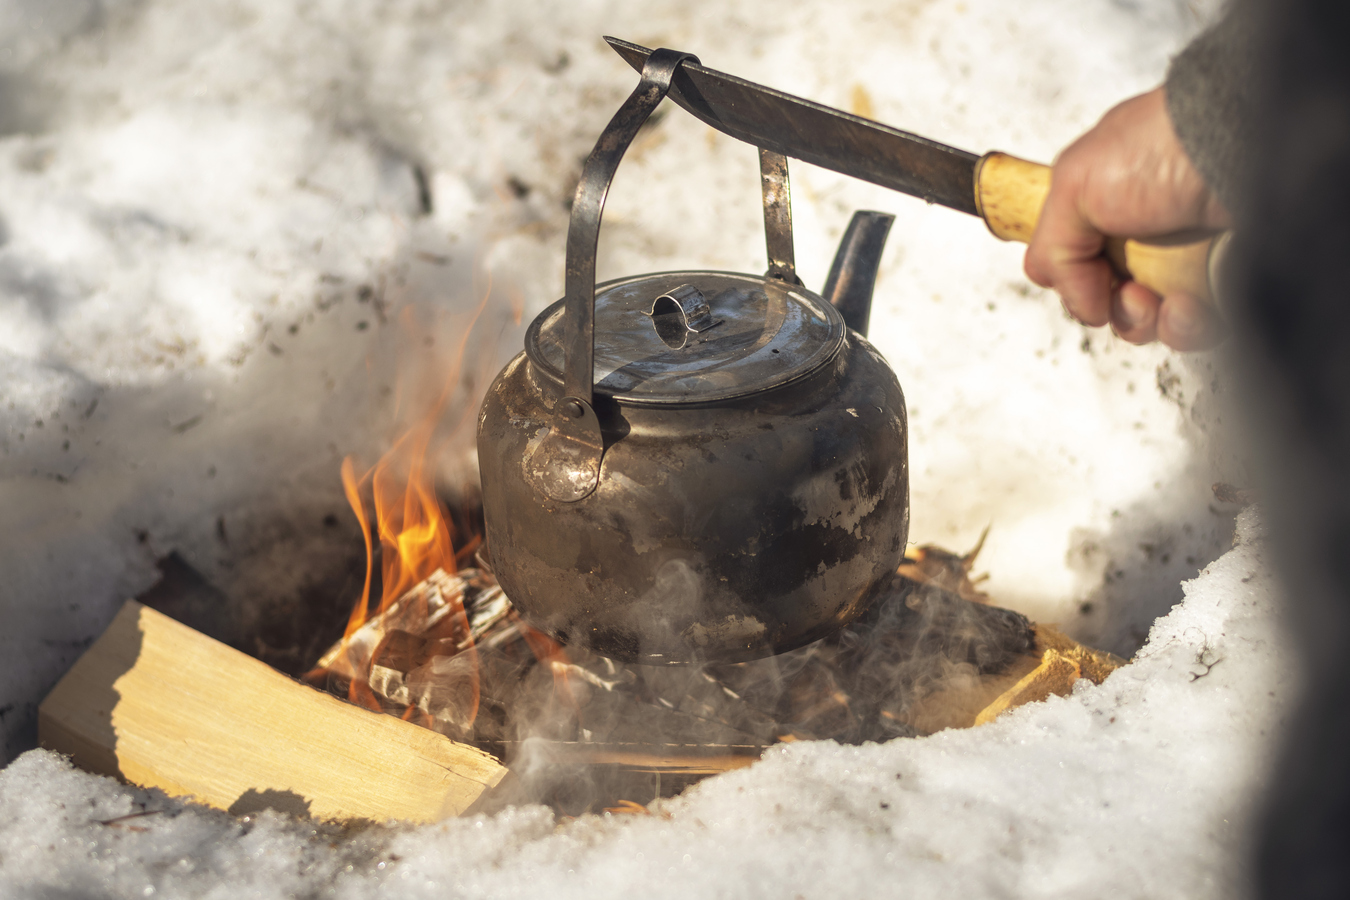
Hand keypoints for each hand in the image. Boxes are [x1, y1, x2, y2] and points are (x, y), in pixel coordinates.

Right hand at [1024, 87, 1229, 349]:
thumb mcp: (1074, 184)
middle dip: (1116, 307)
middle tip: (1131, 290)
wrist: (1244, 145)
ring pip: (1155, 320)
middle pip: (1114, 300)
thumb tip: (1084, 306)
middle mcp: (1146, 230)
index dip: (1077, 282)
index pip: (1078, 264)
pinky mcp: (1225, 276)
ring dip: (1148, 322)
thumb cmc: (1163, 146)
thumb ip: (1052, 249)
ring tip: (1162, 301)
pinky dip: (1188, 327)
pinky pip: (1200, 325)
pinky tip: (1190, 306)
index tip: (1088, 276)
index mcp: (1106, 202)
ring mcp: (1188, 255)